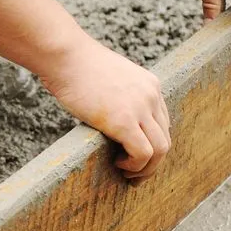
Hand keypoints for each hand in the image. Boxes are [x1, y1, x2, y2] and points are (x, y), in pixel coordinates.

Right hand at [41, 38, 171, 181]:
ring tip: (126, 173)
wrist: (65, 56)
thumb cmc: (75, 65)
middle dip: (152, 161)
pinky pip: (143, 153)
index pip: (163, 123)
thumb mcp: (108, 77)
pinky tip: (118, 164)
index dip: (151, 143)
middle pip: (165, 138)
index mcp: (149, 84)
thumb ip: (117, 95)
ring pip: (160, 150)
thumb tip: (108, 115)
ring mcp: (140, 108)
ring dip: (145, 168)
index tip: (135, 155)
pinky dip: (134, 166)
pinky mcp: (124, 121)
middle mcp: (151, 95)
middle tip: (134, 174)